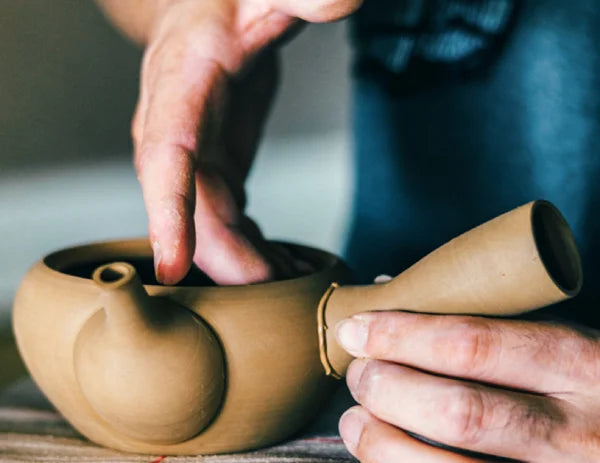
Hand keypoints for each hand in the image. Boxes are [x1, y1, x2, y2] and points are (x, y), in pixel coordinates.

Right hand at [128, 0, 361, 283]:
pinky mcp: (215, 176)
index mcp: (180, 92)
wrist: (206, 18)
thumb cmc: (227, 4)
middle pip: (192, 212)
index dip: (166, 213)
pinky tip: (284, 268)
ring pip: (211, 229)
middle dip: (228, 260)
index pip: (164, 158)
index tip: (171, 266)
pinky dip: (255, 251)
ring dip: (246, 265)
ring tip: (292, 288)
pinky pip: (229, 225)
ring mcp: (194, 163)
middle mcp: (176, 136)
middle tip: (276, 293)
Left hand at [335, 311, 599, 461]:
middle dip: (388, 388)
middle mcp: (576, 431)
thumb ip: (489, 323)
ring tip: (355, 422)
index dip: (401, 336)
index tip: (356, 330)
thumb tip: (395, 291)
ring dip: (384, 445)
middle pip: (459, 411)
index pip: (474, 344)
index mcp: (580, 365)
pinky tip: (387, 457)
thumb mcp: (562, 344)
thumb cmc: (590, 386)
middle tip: (359, 375)